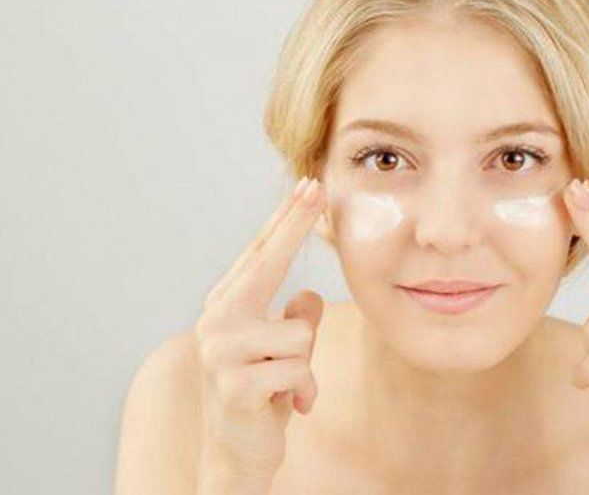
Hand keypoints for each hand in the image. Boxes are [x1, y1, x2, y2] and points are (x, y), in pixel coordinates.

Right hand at [193, 176, 327, 484]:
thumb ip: (291, 319)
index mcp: (227, 309)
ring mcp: (221, 352)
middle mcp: (217, 321)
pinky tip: (288, 408)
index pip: (260, 256)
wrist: (236, 456)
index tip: (307, 187)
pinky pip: (298, 372)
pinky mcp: (235, 383)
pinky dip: (305, 393)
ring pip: (299, 335)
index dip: (284, 221)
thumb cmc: (262, 397)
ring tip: (287, 388)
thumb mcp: (282, 353)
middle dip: (292, 224)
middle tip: (315, 188)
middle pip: (265, 263)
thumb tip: (306, 295)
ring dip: (306, 367)